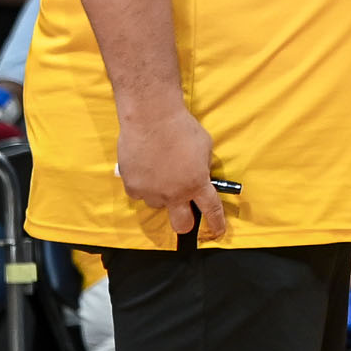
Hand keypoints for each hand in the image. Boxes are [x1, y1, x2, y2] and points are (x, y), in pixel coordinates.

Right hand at [117, 107, 225, 239]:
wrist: (152, 119)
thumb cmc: (182, 128)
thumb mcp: (204, 147)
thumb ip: (202, 167)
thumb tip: (200, 176)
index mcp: (197, 184)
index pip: (211, 210)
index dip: (216, 223)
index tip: (218, 232)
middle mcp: (175, 194)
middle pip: (182, 225)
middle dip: (186, 224)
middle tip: (185, 213)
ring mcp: (152, 193)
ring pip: (158, 205)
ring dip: (162, 195)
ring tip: (161, 173)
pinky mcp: (132, 187)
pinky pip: (140, 194)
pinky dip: (144, 186)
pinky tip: (145, 170)